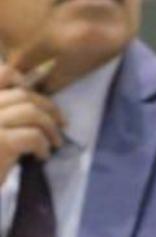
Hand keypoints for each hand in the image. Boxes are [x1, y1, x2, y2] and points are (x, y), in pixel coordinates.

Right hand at [0, 61, 63, 183]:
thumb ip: (3, 114)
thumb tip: (33, 108)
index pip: (2, 73)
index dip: (23, 80)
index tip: (37, 97)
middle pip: (23, 94)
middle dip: (49, 108)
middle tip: (62, 123)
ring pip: (32, 112)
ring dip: (51, 128)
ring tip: (55, 143)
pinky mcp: (1, 143)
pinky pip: (34, 136)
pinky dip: (44, 146)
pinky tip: (42, 156)